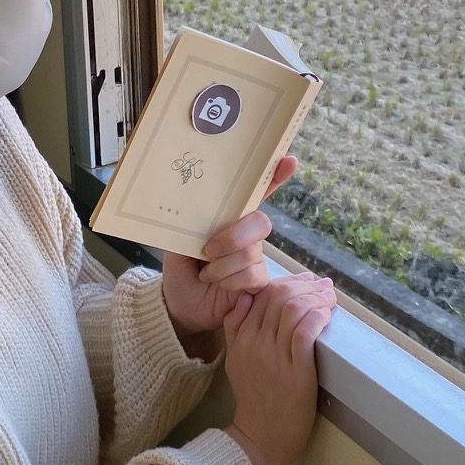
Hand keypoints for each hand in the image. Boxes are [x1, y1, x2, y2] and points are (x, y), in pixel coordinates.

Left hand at [159, 156, 298, 355]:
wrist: (181, 303)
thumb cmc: (181, 268)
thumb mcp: (176, 243)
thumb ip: (189, 227)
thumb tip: (196, 214)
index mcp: (227, 217)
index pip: (255, 193)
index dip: (274, 176)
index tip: (288, 161)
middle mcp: (246, 233)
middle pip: (259, 223)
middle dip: (234, 238)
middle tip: (208, 251)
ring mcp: (255, 256)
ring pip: (252, 252)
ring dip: (222, 267)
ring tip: (206, 274)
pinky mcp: (259, 280)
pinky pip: (253, 274)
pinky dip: (230, 281)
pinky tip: (218, 284)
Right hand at [222, 273, 335, 464]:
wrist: (260, 436)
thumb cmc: (254, 399)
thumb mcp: (236, 360)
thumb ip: (236, 328)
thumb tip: (246, 297)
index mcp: (242, 338)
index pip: (262, 295)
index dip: (286, 282)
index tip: (304, 280)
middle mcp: (256, 343)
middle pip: (278, 297)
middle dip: (304, 285)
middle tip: (322, 284)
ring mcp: (274, 357)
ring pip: (293, 310)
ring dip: (315, 298)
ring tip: (329, 296)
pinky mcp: (295, 371)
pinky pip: (305, 333)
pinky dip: (317, 317)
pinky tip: (326, 313)